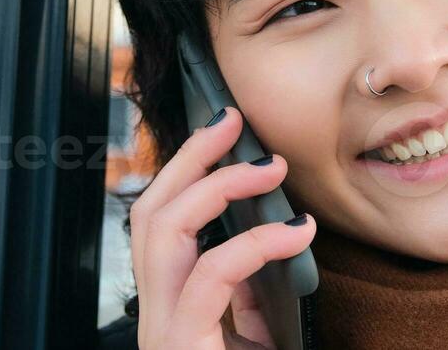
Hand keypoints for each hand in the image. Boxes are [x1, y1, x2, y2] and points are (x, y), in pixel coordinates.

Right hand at [128, 107, 318, 348]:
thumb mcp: (251, 336)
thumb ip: (246, 297)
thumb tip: (259, 247)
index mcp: (167, 307)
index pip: (160, 225)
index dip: (185, 173)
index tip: (224, 136)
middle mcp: (155, 314)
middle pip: (150, 214)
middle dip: (190, 158)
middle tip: (232, 120)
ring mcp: (162, 329)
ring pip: (164, 231)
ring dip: (217, 184)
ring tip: (270, 166)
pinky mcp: (182, 344)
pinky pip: (212, 273)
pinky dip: (256, 242)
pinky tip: (297, 231)